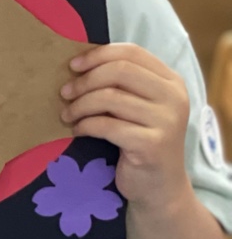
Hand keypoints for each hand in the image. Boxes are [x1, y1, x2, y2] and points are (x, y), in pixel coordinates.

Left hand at [62, 43, 190, 209]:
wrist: (159, 186)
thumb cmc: (139, 140)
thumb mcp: (137, 106)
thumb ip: (120, 84)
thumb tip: (77, 64)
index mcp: (171, 81)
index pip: (132, 52)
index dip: (98, 55)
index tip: (73, 66)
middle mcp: (174, 97)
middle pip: (119, 71)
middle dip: (85, 80)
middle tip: (64, 93)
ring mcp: (167, 121)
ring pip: (109, 97)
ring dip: (80, 105)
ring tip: (67, 115)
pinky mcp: (152, 144)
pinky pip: (106, 125)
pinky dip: (84, 126)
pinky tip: (77, 130)